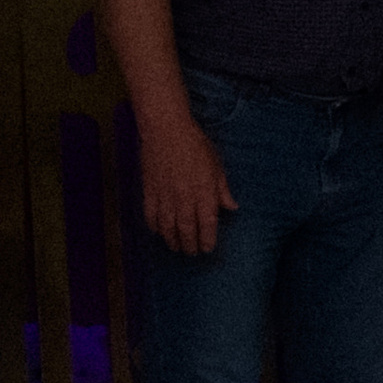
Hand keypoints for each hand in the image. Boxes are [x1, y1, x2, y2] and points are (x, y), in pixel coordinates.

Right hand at [140, 115, 234, 255]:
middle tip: (192, 252)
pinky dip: (154, 226)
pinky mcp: (149, 190)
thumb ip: (223, 190)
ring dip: (172, 240)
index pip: (208, 224)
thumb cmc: (195, 145)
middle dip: (190, 245)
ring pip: (168, 227)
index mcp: (204, 192)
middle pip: (187, 230)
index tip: (208, 248)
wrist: (166, 129)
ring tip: (176, 247)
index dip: (208, 240)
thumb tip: (232, 208)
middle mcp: (185, 198)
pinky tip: (158, 232)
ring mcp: (165, 195)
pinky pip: (151, 215)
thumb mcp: (216, 166)